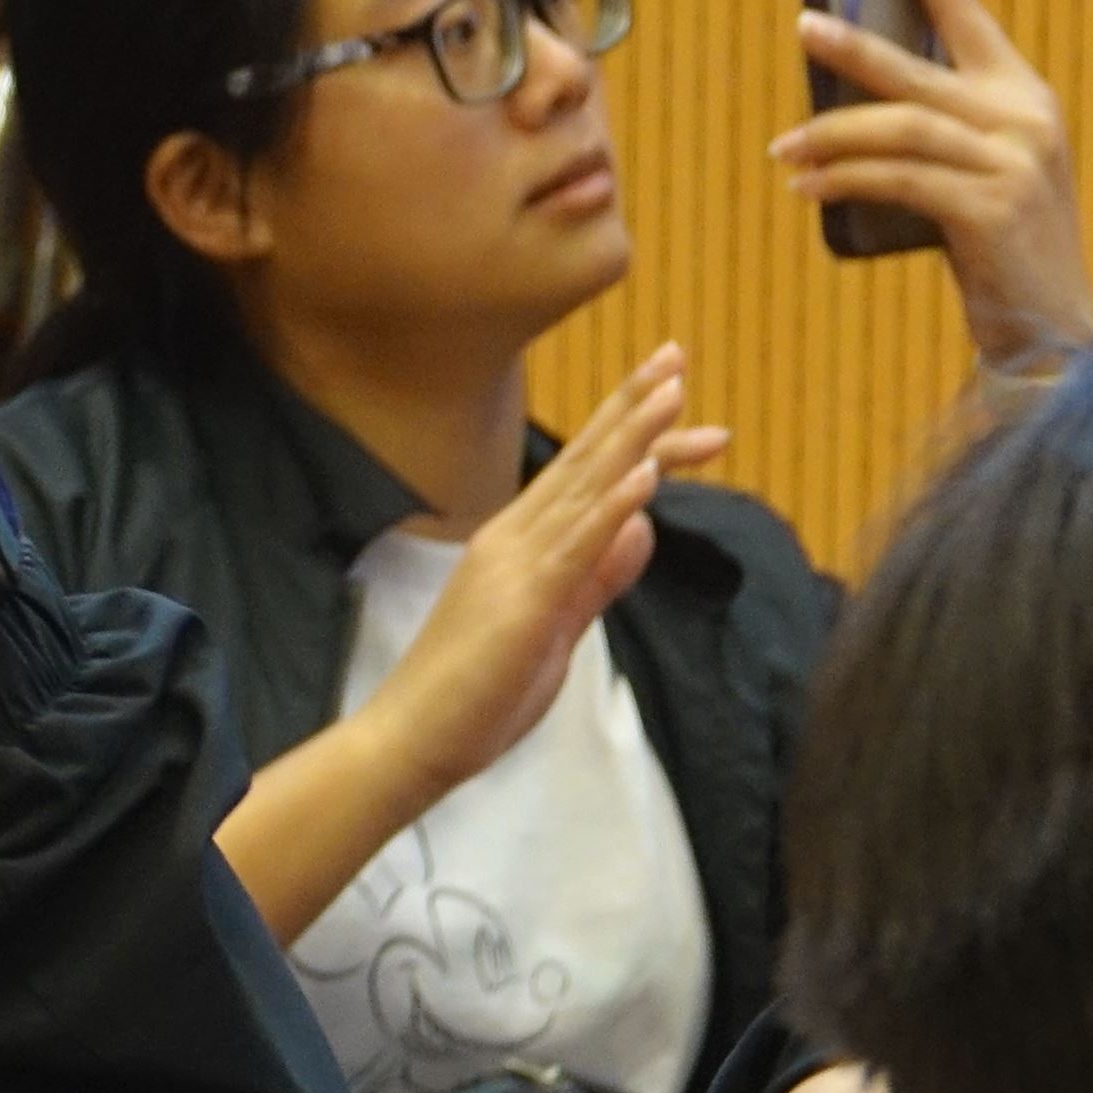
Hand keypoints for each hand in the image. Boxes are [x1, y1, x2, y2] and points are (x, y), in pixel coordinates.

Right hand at [360, 345, 732, 794]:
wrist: (413, 737)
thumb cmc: (476, 691)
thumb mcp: (557, 624)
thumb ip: (598, 574)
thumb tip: (644, 527)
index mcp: (519, 543)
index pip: (587, 478)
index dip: (636, 437)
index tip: (679, 401)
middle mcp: (514, 538)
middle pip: (586, 462)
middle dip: (634, 408)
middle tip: (676, 354)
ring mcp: (517, 565)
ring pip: (584, 490)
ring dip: (632, 438)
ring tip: (672, 390)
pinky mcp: (526, 601)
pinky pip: (577, 546)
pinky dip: (613, 507)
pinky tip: (646, 475)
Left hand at [782, 0, 1090, 369]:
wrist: (1053, 327)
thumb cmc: (1002, 249)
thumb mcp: (976, 174)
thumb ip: (934, 134)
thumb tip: (843, 110)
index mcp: (1022, 96)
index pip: (970, 11)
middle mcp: (1025, 118)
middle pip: (920, 66)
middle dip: (855, 47)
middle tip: (801, 26)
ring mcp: (1014, 163)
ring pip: (902, 127)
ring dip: (832, 135)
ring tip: (783, 149)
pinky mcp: (991, 210)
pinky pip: (900, 180)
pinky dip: (847, 180)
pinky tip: (806, 187)